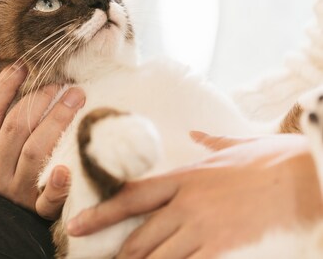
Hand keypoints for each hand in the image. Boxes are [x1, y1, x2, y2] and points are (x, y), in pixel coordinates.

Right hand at [0, 55, 83, 219]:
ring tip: (77, 96)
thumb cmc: (20, 155)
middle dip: (39, 98)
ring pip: (35, 151)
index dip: (4, 84)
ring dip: (57, 120)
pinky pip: (49, 197)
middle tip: (62, 81)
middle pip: (14, 127)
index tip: (26, 64)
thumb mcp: (2, 129)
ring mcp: (17, 192)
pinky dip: (58, 183)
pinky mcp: (41, 208)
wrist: (34, 202)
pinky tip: (67, 168)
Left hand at [67, 132, 322, 258]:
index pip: (132, 196)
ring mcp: (203, 228)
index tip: (78, 224)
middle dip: (116, 252)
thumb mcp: (234, 146)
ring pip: (158, 256)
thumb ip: (210, 141)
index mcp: (185, 177)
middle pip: (140, 234)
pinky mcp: (222, 249)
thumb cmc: (269, 159)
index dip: (101, 212)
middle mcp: (186, 204)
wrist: (302, 176)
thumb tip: (197, 133)